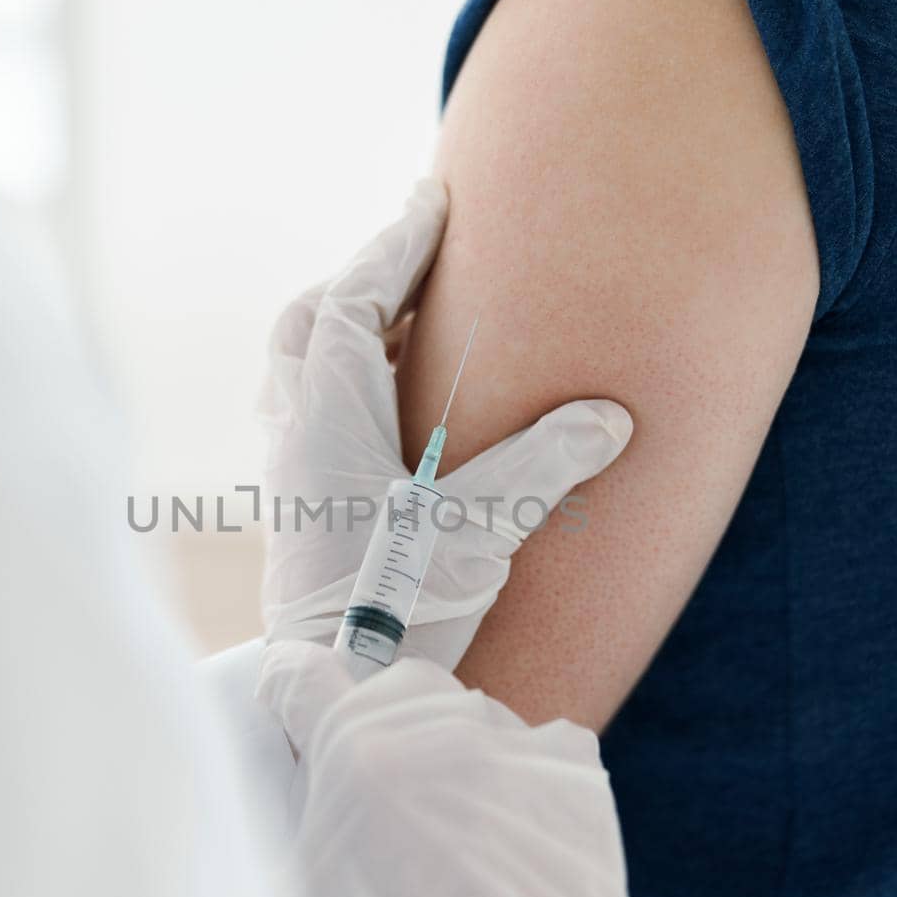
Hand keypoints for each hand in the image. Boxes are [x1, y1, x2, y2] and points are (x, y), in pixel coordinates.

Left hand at [258, 178, 632, 670]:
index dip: (394, 246)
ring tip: (403, 329)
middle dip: (357, 281)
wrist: (339, 695)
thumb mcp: (484, 527)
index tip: (430, 201)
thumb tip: (609, 416)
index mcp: (328, 418)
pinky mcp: (296, 516)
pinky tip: (390, 416)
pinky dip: (340, 387)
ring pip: (296, 373)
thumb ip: (546, 463)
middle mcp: (295, 437)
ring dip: (342, 335)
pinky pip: (304, 418)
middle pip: (306, 325)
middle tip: (411, 260)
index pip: (351, 300)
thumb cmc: (399, 608)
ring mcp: (287, 478)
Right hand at [258, 641, 631, 896]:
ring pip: (479, 715)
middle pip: (402, 684)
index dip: (292, 688)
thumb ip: (302, 813)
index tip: (295, 699)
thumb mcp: (298, 893)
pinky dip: (535, 775)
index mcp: (352, 754)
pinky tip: (522, 832)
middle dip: (387, 723)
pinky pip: (552, 748)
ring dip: (462, 753)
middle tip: (389, 789)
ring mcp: (517, 752)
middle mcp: (436, 735)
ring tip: (462, 829)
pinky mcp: (581, 783)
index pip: (305, 673)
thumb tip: (302, 784)